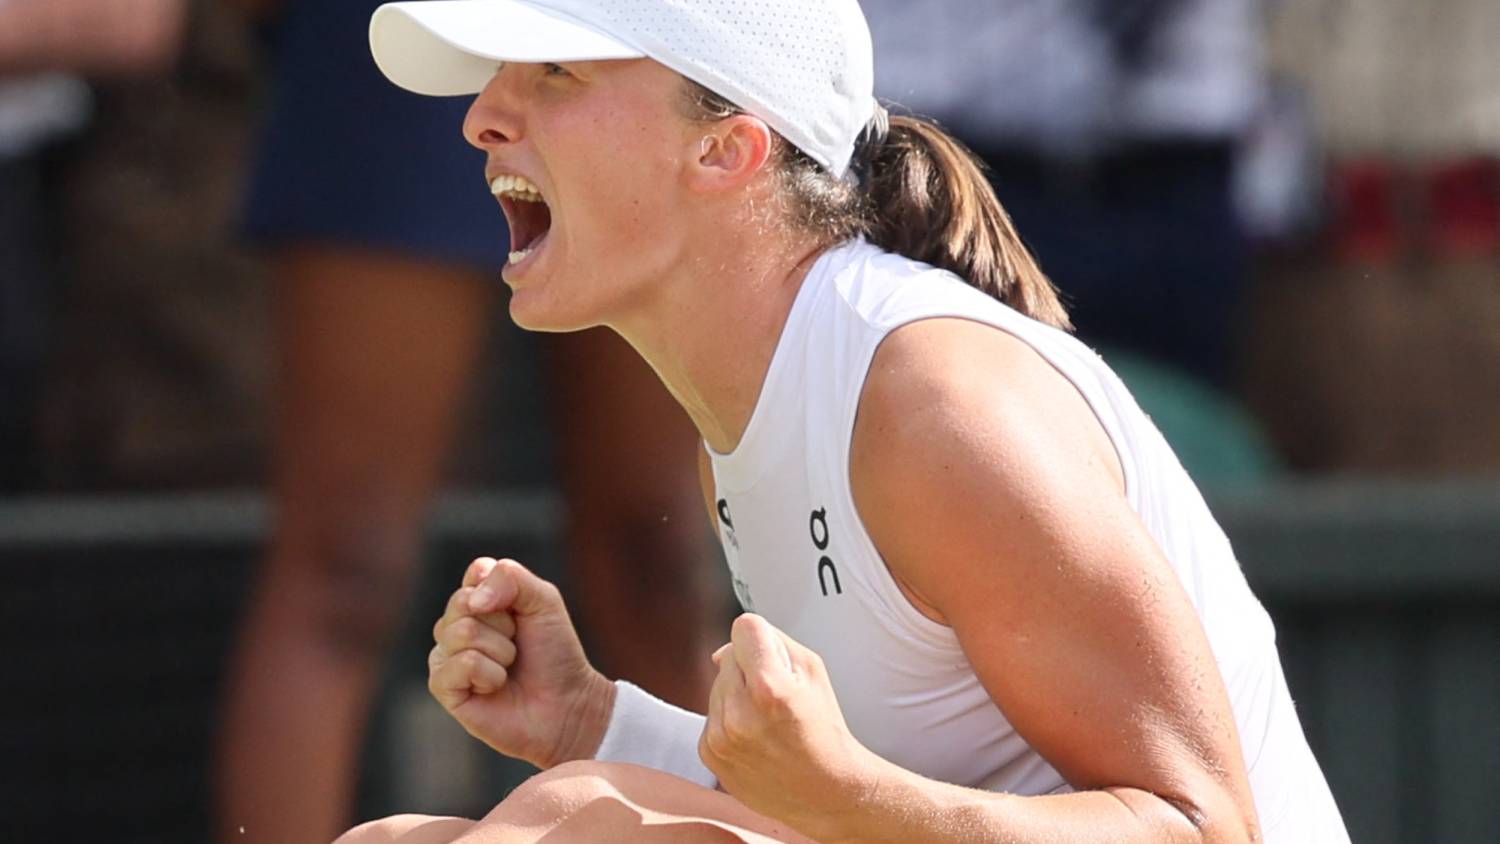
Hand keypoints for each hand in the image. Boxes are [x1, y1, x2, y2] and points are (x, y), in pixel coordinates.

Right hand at [429, 557, 615, 768]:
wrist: (566, 704)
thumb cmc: (555, 652)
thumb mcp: (544, 601)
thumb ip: (511, 578)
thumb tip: (474, 600)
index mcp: (478, 599)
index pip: (477, 572)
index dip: (506, 591)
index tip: (522, 613)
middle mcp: (456, 624)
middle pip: (464, 602)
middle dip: (504, 624)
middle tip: (518, 643)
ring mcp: (446, 654)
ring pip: (462, 632)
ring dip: (501, 651)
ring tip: (509, 667)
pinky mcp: (443, 686)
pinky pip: (462, 663)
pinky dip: (490, 675)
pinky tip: (495, 687)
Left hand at [698, 614, 883, 837]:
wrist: (826, 792)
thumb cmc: (823, 731)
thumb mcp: (812, 671)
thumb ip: (770, 642)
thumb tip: (725, 649)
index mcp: (769, 688)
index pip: (744, 628)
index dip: (761, 637)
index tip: (772, 655)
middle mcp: (738, 713)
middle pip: (729, 657)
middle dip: (750, 669)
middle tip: (778, 698)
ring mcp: (720, 736)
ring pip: (717, 685)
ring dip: (737, 695)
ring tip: (767, 720)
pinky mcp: (709, 754)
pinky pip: (711, 714)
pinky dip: (729, 719)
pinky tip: (755, 736)